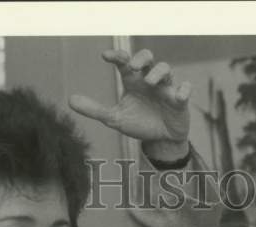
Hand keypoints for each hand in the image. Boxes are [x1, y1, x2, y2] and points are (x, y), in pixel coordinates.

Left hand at [69, 48, 190, 159]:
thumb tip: (70, 100)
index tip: (105, 57)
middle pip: (147, 58)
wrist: (160, 140)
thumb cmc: (139, 124)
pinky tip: (177, 95)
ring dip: (158, 73)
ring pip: (165, 69)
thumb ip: (95, 109)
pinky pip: (185, 89)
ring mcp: (165, 89)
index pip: (124, 62)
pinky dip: (182, 90)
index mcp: (133, 81)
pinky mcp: (180, 101)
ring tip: (151, 82)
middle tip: (132, 66)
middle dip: (141, 58)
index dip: (117, 56)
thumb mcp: (115, 119)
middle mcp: (149, 80)